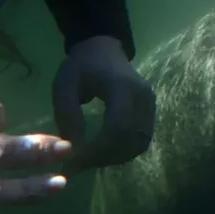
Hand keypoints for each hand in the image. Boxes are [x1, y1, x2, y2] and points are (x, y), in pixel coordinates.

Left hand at [51, 35, 155, 172]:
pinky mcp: (151, 110)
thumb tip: (74, 147)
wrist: (103, 49)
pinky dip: (124, 151)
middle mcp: (142, 96)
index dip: (100, 148)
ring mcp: (150, 103)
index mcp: (121, 86)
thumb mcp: (64, 84)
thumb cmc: (81, 66)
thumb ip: (67, 114)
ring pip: (140, 143)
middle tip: (81, 164)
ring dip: (116, 157)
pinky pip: (142, 139)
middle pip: (132, 138)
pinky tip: (105, 152)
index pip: (119, 125)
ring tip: (91, 159)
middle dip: (106, 157)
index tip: (77, 159)